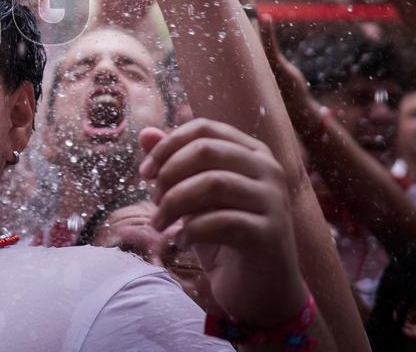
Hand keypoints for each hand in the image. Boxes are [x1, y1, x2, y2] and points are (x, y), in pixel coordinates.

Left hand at [139, 119, 308, 327]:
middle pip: (206, 150)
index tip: (145, 173)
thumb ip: (173, 163)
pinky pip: (221, 221)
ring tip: (160, 224)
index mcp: (252, 152)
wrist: (262, 290)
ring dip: (174, 203)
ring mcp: (273, 201)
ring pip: (212, 182)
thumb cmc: (224, 236)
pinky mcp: (270, 234)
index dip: (167, 146)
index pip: (203, 128)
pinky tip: (181, 242)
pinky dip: (191, 231)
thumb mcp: (193, 197)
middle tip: (154, 201)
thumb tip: (145, 132)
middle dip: (169, 174)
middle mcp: (269, 170)